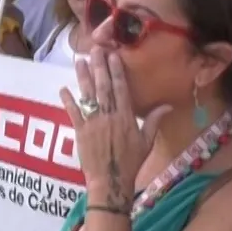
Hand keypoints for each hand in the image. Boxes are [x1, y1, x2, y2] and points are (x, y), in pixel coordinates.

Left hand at [62, 47, 171, 203]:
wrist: (111, 181)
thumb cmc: (131, 162)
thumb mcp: (147, 142)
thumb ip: (154, 121)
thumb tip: (168, 105)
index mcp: (126, 117)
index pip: (121, 89)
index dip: (117, 71)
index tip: (113, 55)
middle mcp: (109, 116)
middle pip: (103, 87)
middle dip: (98, 66)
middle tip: (95, 49)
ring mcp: (92, 123)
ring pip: (87, 95)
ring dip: (82, 77)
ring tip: (79, 60)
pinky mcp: (80, 131)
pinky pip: (72, 113)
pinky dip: (67, 100)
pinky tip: (62, 88)